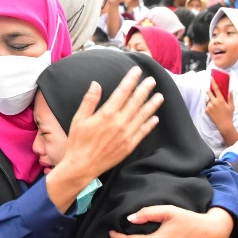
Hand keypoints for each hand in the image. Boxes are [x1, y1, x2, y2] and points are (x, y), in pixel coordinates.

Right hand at [59, 67, 163, 183]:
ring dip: (152, 105)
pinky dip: (150, 124)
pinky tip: (155, 118)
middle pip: (136, 102)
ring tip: (159, 96)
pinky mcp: (129, 146)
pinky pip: (143, 132)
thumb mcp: (78, 119)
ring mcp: (126, 135)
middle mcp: (119, 123)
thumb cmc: (77, 142)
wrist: (81, 167)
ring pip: (142, 116)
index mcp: (107, 114)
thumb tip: (96, 83)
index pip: (122, 92)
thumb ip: (89, 100)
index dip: (131, 80)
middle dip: (145, 89)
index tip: (137, 71)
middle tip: (152, 80)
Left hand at [206, 78, 233, 132]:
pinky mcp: (206, 110)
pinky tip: (214, 110)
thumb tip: (230, 91)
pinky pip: (207, 105)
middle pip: (209, 93)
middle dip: (209, 90)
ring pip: (208, 100)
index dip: (213, 83)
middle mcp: (214, 102)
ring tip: (216, 106)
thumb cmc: (229, 115)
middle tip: (210, 90)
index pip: (216, 89)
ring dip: (210, 100)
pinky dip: (209, 106)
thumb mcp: (231, 106)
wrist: (224, 124)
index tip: (211, 78)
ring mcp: (209, 106)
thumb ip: (230, 97)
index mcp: (221, 100)